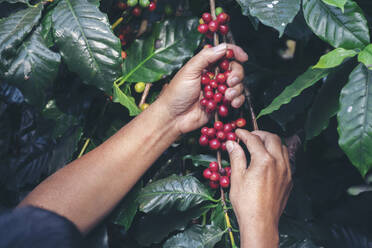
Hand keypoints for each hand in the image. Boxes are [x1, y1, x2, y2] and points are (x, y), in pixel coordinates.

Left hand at [158, 43, 247, 133]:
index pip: (224, 54)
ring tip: (227, 96)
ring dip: (236, 89)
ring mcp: (219, 90)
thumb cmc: (176, 93)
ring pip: (238, 84)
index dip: (235, 53)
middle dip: (237, 74)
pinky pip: (237, 99)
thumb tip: (223, 47)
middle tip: (230, 81)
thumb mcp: (189, 71)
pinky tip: (231, 103)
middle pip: (235, 69)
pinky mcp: (222, 103)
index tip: (243, 56)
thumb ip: (206, 57)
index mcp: (206, 65)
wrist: (173, 117)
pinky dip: (238, 100)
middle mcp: (214, 76)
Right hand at [225, 130, 291, 247]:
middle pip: (272, 138)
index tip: (237, 133)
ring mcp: (287, 171)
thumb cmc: (246, 202)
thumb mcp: (237, 177)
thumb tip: (231, 143)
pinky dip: (277, 154)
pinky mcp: (289, 180)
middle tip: (249, 136)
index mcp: (264, 160)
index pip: (254, 139)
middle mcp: (279, 163)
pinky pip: (287, 160)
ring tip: (259, 146)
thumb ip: (236, 157)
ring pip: (282, 147)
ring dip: (271, 142)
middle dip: (260, 134)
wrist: (261, 222)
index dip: (244, 134)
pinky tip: (268, 160)